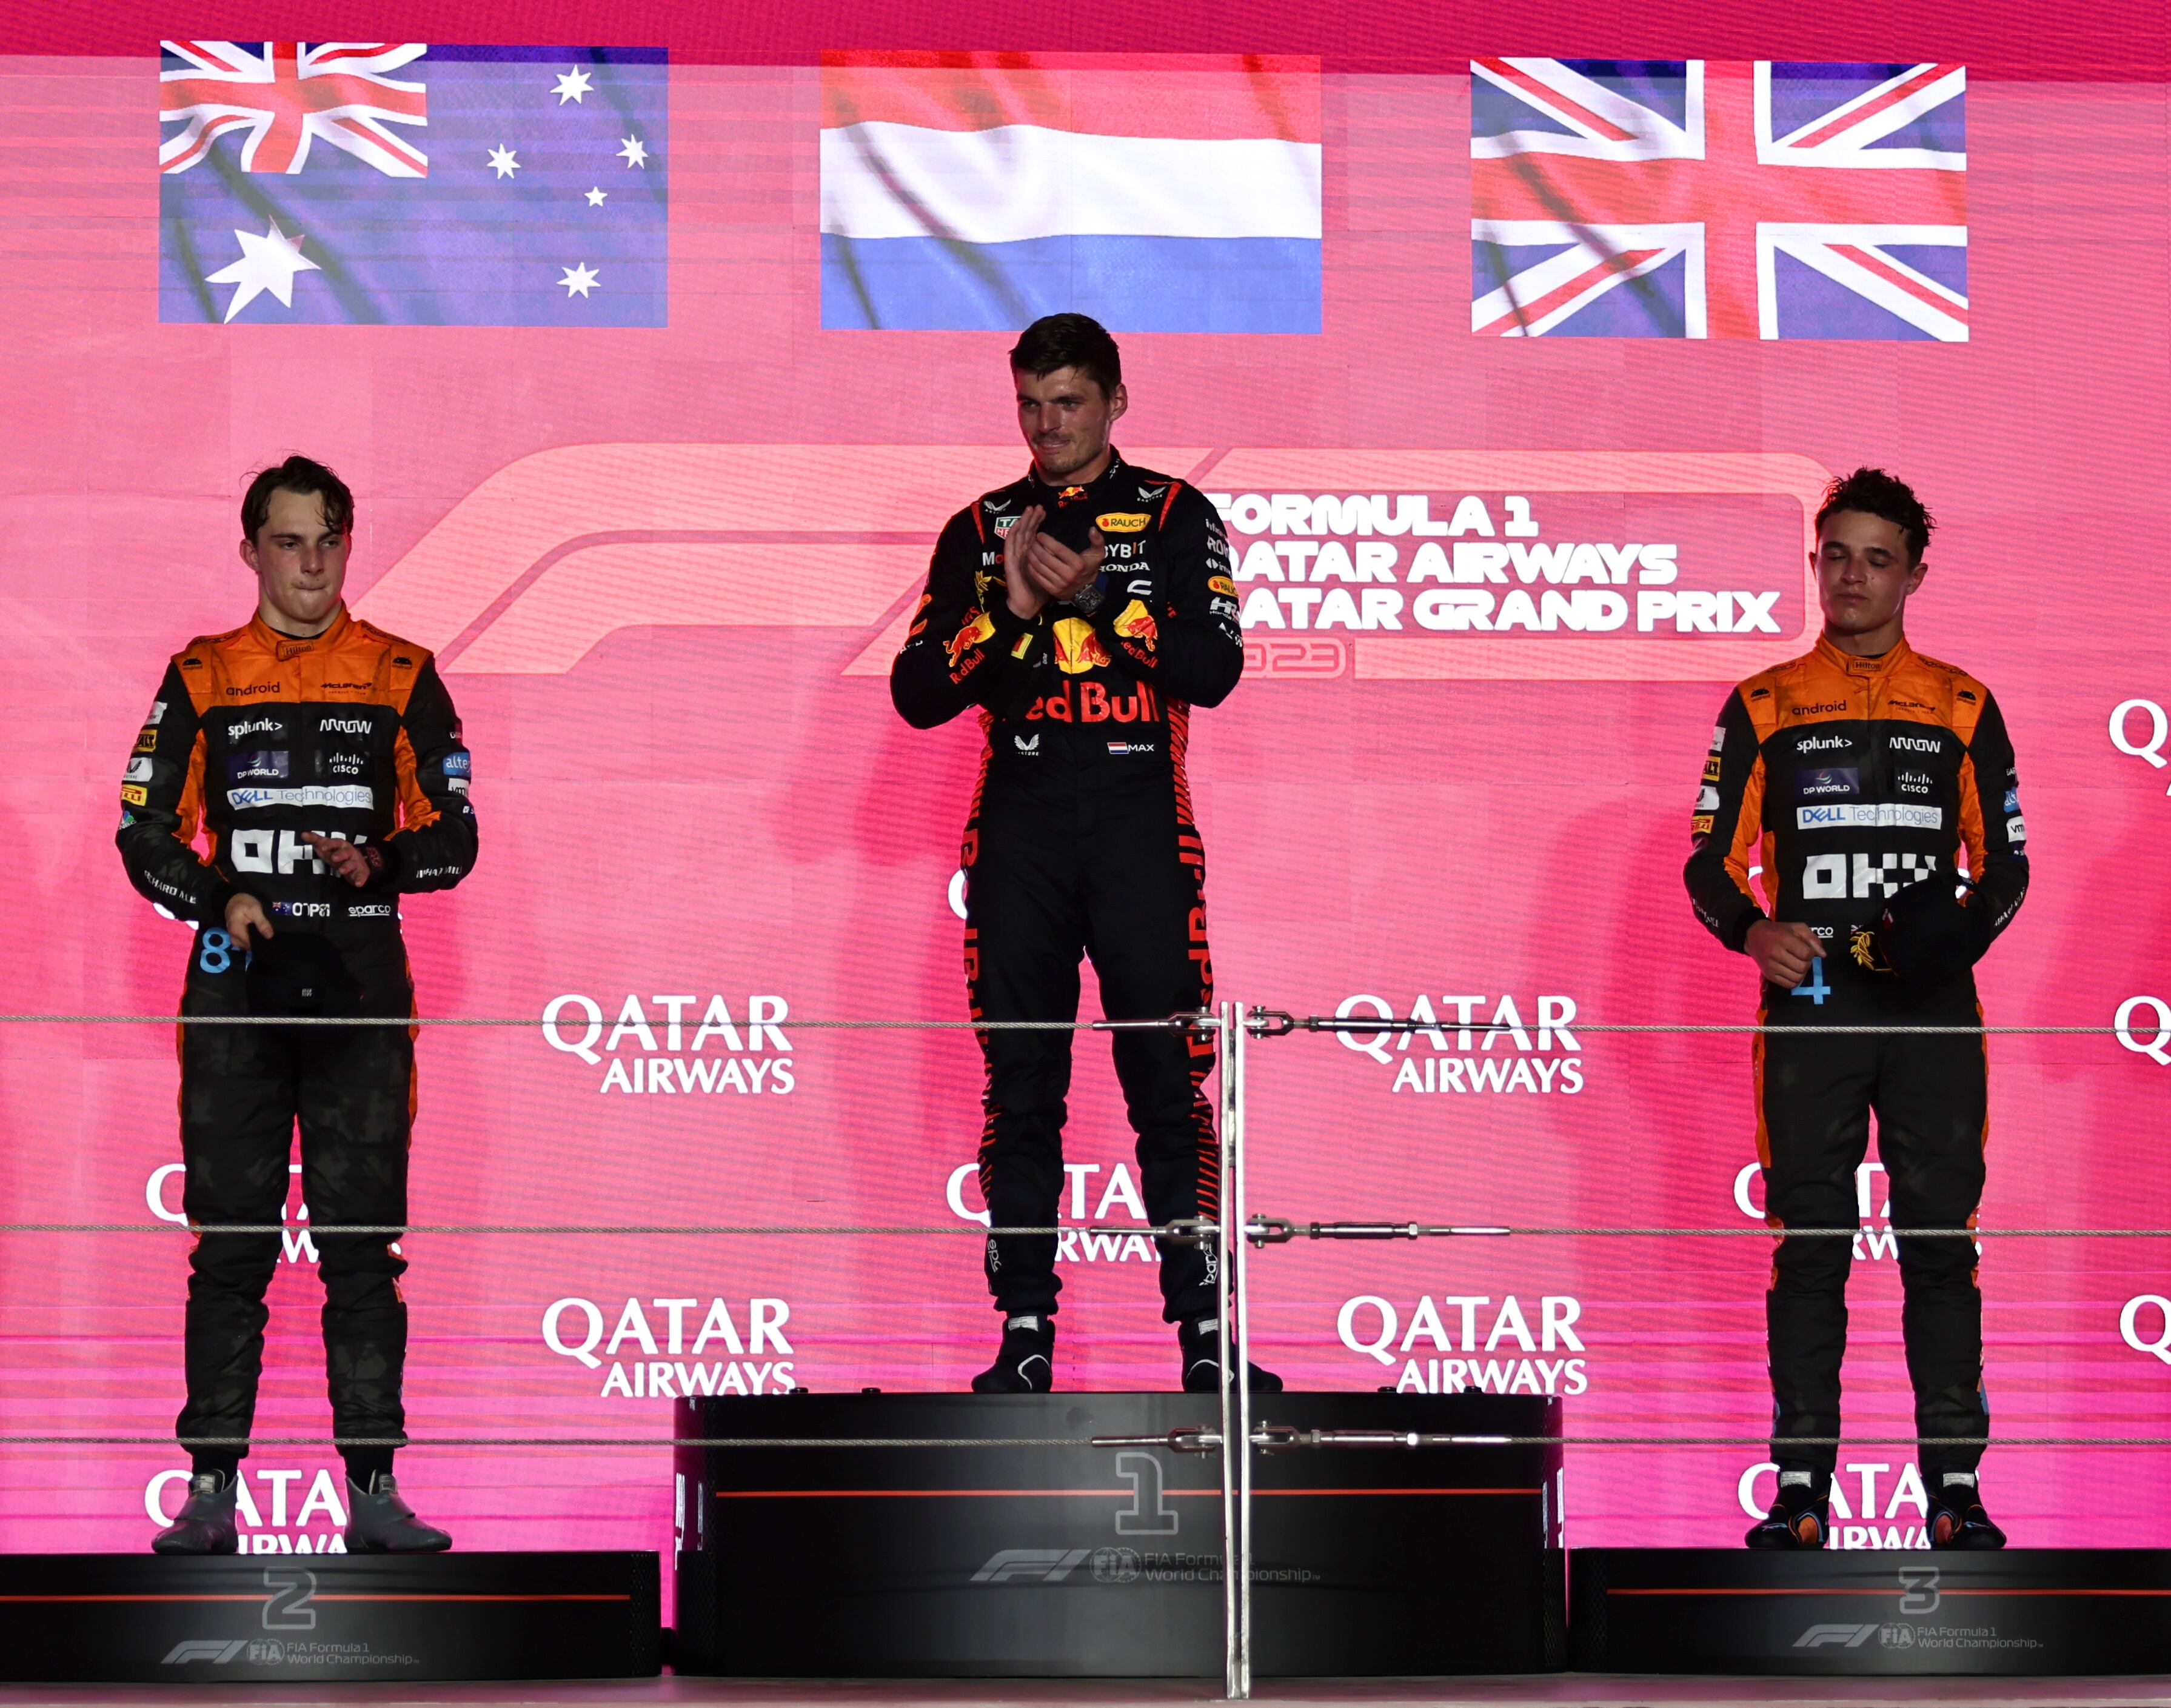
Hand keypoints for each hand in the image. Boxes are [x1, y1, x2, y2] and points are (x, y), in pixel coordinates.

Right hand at [224, 892, 272, 949]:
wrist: (235, 898)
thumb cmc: (245, 903)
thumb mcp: (255, 910)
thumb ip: (262, 923)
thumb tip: (269, 936)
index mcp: (237, 931)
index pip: (250, 944)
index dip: (260, 944)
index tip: (270, 942)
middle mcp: (233, 936)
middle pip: (247, 946)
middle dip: (257, 944)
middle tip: (269, 939)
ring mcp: (233, 936)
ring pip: (245, 945)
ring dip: (254, 942)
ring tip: (264, 937)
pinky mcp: (235, 934)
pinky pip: (243, 941)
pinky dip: (250, 939)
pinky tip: (258, 935)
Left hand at [303, 831, 374, 888]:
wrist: (356, 862)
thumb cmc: (337, 853)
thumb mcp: (326, 846)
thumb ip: (315, 840)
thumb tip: (303, 834)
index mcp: (341, 845)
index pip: (336, 842)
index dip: (329, 844)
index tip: (322, 847)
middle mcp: (350, 852)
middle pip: (346, 852)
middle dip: (340, 854)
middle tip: (334, 858)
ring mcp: (356, 862)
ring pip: (352, 864)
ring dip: (347, 867)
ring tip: (341, 871)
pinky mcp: (360, 872)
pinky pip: (361, 876)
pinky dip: (360, 879)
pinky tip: (358, 884)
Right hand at [1002, 505, 1048, 620]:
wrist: (1027, 607)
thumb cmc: (1040, 592)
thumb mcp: (1053, 574)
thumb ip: (1058, 563)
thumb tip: (1070, 556)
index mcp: (1031, 556)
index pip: (1033, 535)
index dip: (1037, 523)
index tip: (1044, 511)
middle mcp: (1022, 554)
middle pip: (1026, 532)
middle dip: (1032, 518)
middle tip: (1038, 506)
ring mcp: (1015, 558)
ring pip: (1018, 535)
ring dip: (1023, 522)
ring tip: (1030, 509)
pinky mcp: (1010, 563)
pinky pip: (1010, 546)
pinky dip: (1013, 534)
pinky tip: (1018, 524)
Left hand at [1024, 525, 1104, 603]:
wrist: (1087, 590)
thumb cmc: (1089, 567)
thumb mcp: (1098, 554)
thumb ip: (1097, 540)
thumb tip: (1092, 528)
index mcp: (1078, 564)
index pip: (1058, 549)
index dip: (1046, 540)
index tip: (1039, 535)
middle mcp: (1068, 575)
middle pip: (1045, 557)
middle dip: (1036, 547)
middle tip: (1032, 541)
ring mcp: (1060, 584)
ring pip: (1040, 567)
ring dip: (1031, 556)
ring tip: (1029, 548)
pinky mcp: (1053, 590)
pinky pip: (1038, 577)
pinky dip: (1031, 568)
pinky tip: (1030, 561)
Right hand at [1745, 919, 1825, 988]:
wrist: (1754, 936)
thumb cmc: (1778, 931)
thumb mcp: (1796, 928)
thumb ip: (1812, 939)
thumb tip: (1823, 955)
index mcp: (1783, 939)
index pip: (1806, 954)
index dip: (1811, 953)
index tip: (1806, 949)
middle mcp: (1775, 953)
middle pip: (1803, 967)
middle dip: (1807, 963)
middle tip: (1801, 957)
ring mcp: (1771, 966)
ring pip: (1797, 977)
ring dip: (1801, 972)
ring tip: (1796, 964)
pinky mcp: (1769, 975)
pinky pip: (1789, 984)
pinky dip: (1794, 980)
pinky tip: (1792, 971)